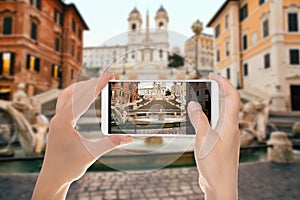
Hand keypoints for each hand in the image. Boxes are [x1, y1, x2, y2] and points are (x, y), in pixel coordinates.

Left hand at [32, 72, 131, 199]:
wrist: (53, 177)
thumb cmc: (68, 167)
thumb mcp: (91, 154)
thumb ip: (110, 143)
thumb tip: (129, 138)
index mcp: (63, 122)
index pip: (82, 99)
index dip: (97, 87)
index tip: (108, 76)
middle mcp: (58, 118)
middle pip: (74, 93)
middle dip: (92, 83)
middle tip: (108, 76)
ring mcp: (57, 120)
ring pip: (67, 95)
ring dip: (82, 87)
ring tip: (97, 83)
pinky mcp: (59, 124)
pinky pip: (66, 103)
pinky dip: (76, 95)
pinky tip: (84, 97)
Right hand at [188, 73, 239, 199]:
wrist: (220, 186)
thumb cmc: (216, 166)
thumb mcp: (204, 139)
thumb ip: (199, 120)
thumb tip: (194, 104)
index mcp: (230, 125)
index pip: (232, 97)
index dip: (224, 83)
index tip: (213, 75)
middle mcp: (230, 128)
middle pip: (225, 104)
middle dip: (214, 93)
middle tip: (201, 86)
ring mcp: (225, 136)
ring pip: (218, 115)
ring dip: (208, 107)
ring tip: (195, 102)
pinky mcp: (219, 143)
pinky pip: (213, 125)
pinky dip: (204, 119)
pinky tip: (194, 122)